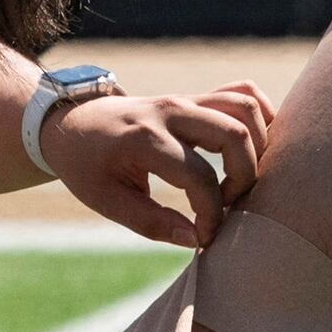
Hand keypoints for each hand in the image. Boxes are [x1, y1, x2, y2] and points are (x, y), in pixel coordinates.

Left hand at [42, 80, 275, 245]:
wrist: (70, 123)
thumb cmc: (86, 166)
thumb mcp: (105, 201)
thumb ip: (151, 222)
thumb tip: (195, 238)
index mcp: (144, 138)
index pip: (199, 176)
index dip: (211, 213)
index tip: (204, 235)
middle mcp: (170, 111)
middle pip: (235, 134)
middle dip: (245, 177)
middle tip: (229, 204)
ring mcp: (185, 99)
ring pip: (245, 105)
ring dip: (260, 144)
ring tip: (243, 178)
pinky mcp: (194, 97)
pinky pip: (241, 93)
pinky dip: (260, 116)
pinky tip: (255, 148)